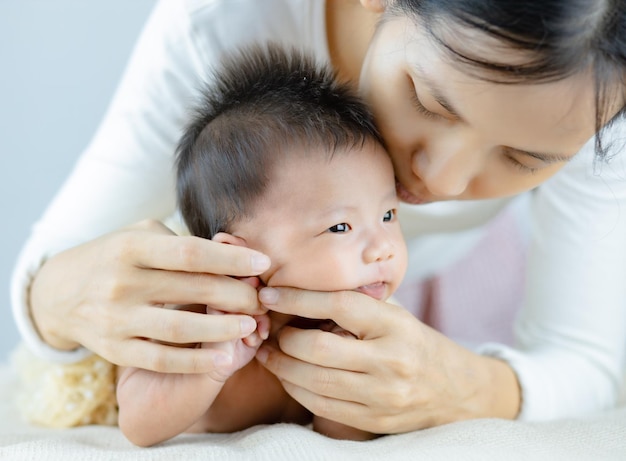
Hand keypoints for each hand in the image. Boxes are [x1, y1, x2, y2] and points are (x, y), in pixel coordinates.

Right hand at [30, 220, 270, 372]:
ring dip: (222, 330)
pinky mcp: (114, 350)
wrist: (58, 293)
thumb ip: (181, 243)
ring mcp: (115, 319)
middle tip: (262, 298)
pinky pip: (160, 359)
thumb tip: (234, 252)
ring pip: (179, 329)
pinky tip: (225, 359)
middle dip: (236, 294)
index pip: (190, 253)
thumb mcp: (140, 235)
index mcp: (130, 247)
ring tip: (252, 326)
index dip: (231, 259)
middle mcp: (120, 282)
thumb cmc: (114, 257)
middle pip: (191, 289)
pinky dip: (195, 362)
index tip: (264, 263)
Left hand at [255, 287, 520, 432]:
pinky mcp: (373, 420)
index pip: (338, 304)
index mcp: (395, 325)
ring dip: (281, 366)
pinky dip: (296, 389)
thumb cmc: (416, 343)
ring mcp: (381, 395)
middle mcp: (390, 361)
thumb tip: (302, 291)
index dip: (298, 298)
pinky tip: (287, 376)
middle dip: (283, 338)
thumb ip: (357, 304)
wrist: (458, 392)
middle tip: (269, 330)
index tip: (270, 294)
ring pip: (313, 381)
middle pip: (317, 348)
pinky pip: (321, 406)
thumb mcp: (396, 315)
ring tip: (269, 353)